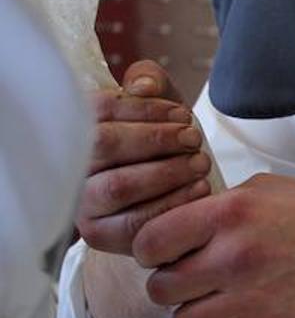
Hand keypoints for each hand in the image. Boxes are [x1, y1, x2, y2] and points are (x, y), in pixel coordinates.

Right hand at [76, 59, 211, 254]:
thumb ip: (150, 82)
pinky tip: (200, 189)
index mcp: (76, 130)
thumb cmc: (164, 143)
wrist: (177, 190)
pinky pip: (135, 223)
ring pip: (119, 185)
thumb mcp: (159, 104)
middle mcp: (70, 167)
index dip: (143, 109)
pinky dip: (173, 203)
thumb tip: (142, 87)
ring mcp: (82, 204)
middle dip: (156, 139)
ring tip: (200, 163)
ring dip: (167, 171)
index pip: (96, 111)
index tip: (181, 114)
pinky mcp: (101, 235)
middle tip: (193, 138)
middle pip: (104, 145)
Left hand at [132, 174, 294, 317]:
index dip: (150, 250)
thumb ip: (216, 207)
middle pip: (160, 289)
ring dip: (197, 314)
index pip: (148, 243)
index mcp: (228, 214)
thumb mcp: (264, 188)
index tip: (164, 253)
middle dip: (172, 284)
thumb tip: (178, 228)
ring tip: (220, 301)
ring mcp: (250, 299)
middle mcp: (233, 257)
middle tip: (195, 278)